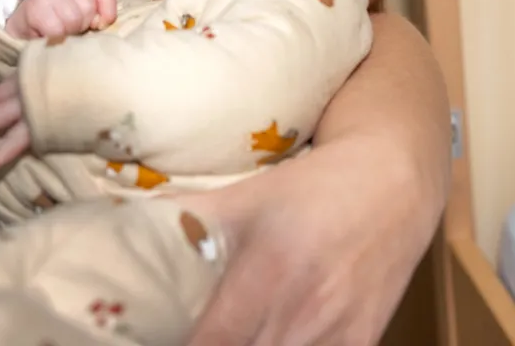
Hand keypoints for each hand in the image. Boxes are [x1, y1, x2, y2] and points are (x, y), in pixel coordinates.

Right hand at [5, 0, 117, 39]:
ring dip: (68, 32)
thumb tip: (101, 23)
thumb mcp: (80, 11)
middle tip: (69, 28)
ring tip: (58, 31)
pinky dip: (55, 38)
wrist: (22, 26)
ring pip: (73, 19)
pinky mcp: (34, 8)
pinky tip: (48, 36)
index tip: (97, 25)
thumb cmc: (57, 20)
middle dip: (82, 25)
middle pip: (88, 8)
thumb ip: (97, 12)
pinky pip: (57, 29)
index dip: (106, 13)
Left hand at [176, 136, 444, 344]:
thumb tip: (121, 224)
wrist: (393, 185)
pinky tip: (267, 340)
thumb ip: (185, 217)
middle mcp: (302, 312)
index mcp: (265, 273)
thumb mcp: (246, 197)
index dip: (182, 343)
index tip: (154, 337)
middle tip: (188, 335)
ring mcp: (335, 336)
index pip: (211, 341)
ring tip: (226, 340)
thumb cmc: (312, 189)